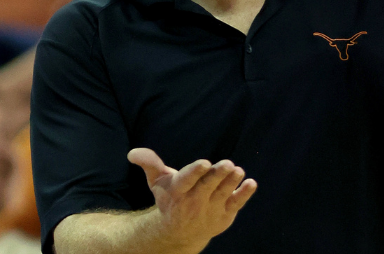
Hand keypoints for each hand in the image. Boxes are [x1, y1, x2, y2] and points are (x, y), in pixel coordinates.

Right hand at [127, 148, 256, 249]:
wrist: (179, 231)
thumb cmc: (170, 198)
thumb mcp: (158, 182)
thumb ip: (150, 164)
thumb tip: (132, 153)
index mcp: (178, 191)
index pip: (186, 180)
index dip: (195, 172)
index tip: (204, 163)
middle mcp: (194, 201)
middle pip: (207, 186)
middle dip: (217, 175)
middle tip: (228, 164)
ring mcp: (211, 209)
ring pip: (223, 194)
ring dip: (231, 182)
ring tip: (238, 171)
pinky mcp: (225, 214)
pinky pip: (236, 204)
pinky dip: (244, 194)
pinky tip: (251, 183)